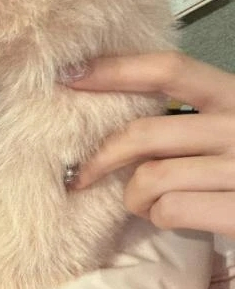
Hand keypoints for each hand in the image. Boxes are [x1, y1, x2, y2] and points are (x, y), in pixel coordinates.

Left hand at [66, 52, 234, 237]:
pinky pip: (169, 210)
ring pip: (149, 178)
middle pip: (144, 133)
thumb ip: (189, 120)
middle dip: (99, 159)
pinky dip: (158, 218)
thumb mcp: (230, 130)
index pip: (170, 70)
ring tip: (148, 203)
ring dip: (134, 198)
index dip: (115, 69)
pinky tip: (171, 218)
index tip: (70, 75)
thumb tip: (116, 125)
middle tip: (80, 176)